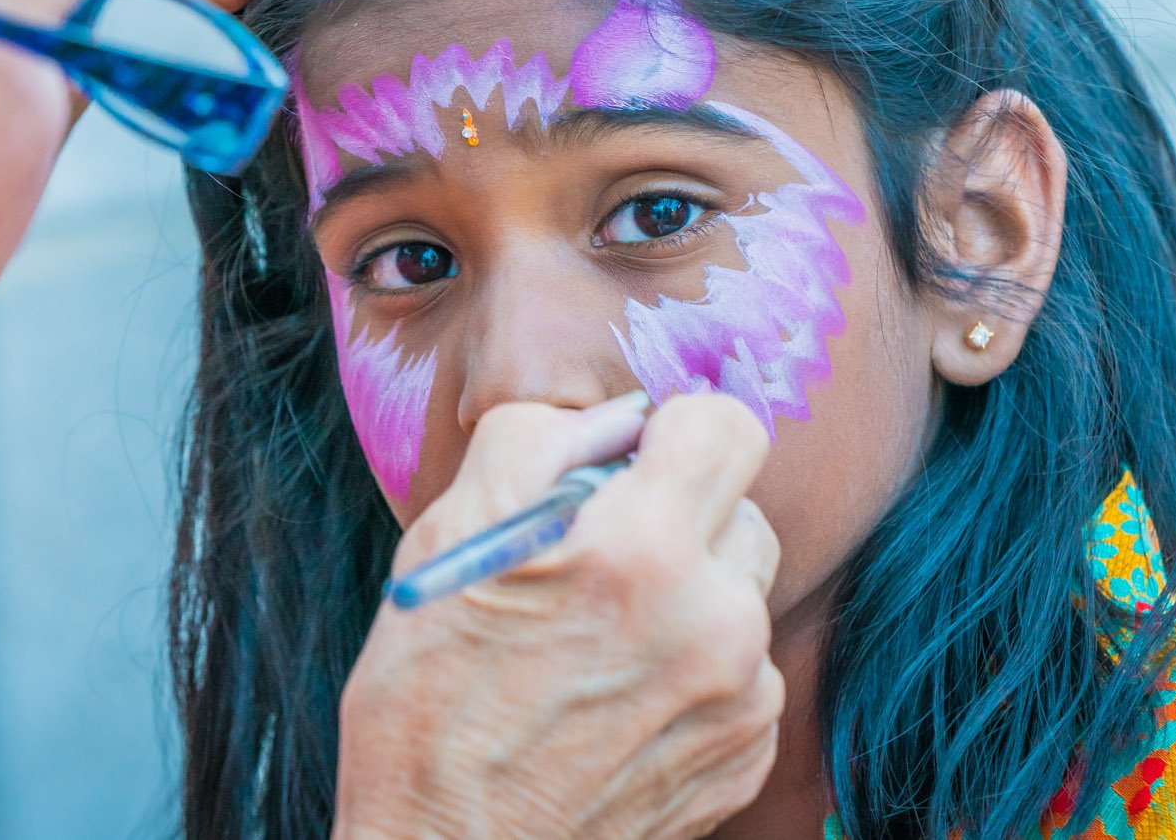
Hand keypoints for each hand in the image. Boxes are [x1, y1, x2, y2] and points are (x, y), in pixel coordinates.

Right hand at [335, 392, 783, 839]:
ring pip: (744, 591)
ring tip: (600, 642)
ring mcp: (742, 697)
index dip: (676, 431)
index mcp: (643, 550)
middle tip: (599, 561)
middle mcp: (716, 620)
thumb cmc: (428, 702)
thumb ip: (537, 439)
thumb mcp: (449, 537)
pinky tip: (618, 701)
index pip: (727, 427)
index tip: (634, 463)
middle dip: (680, 516)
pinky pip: (747, 670)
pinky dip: (696, 669)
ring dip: (691, 594)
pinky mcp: (748, 756)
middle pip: (744, 509)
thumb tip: (615, 419)